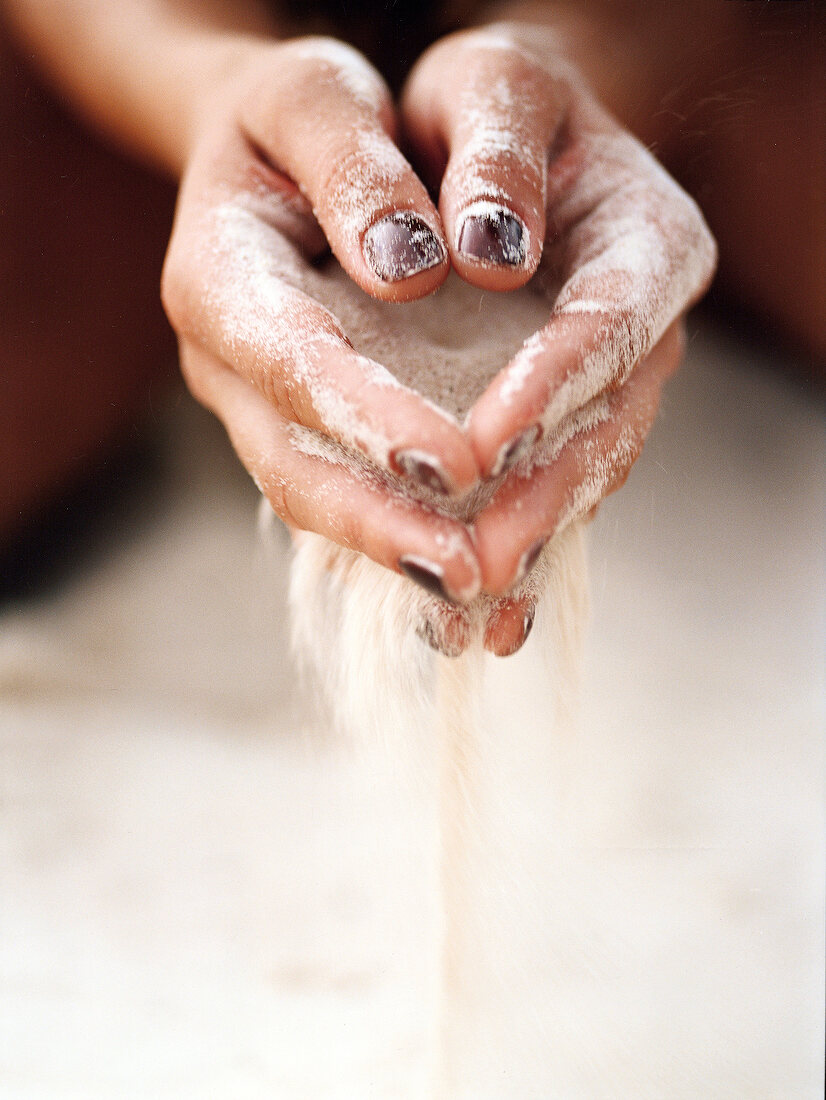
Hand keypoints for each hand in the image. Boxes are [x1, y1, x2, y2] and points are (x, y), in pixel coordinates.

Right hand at [161, 36, 484, 606]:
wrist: (277, 154)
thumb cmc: (300, 117)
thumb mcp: (314, 94)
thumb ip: (352, 166)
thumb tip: (407, 269)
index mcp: (219, 275)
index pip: (291, 362)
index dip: (370, 421)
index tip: (457, 466)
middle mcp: (229, 362)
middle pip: (293, 466)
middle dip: (382, 526)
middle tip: (468, 572)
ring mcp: (261, 406)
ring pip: (317, 499)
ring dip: (395, 552)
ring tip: (480, 592)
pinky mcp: (303, 428)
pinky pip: (348, 495)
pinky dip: (404, 537)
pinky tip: (472, 572)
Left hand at [401, 25, 716, 636]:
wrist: (486, 141)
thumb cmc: (481, 107)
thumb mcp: (491, 84)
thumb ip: (495, 147)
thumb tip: (487, 256)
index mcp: (648, 238)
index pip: (609, 322)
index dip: (551, 389)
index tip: (479, 448)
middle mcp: (642, 324)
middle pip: (607, 425)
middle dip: (540, 499)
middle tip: (476, 564)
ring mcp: (610, 381)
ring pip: (580, 476)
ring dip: (525, 546)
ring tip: (470, 609)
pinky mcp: (562, 419)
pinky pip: (546, 490)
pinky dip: (510, 550)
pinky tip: (470, 614)